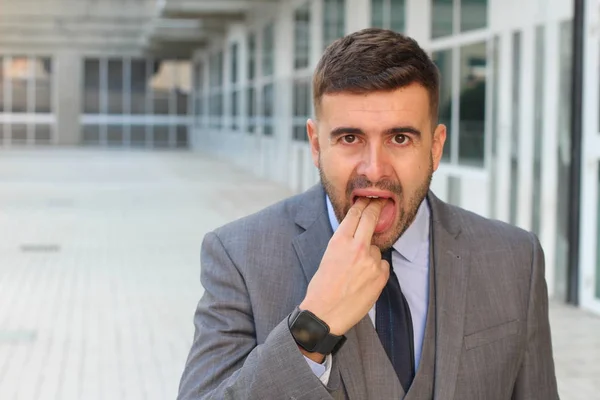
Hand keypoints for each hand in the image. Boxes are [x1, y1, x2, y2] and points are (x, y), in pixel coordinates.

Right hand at [299, 198, 389, 336]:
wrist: (326, 313)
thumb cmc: (322, 287)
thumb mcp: (328, 256)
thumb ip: (343, 243)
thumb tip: (355, 234)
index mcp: (339, 241)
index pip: (355, 214)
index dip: (363, 204)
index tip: (368, 199)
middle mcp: (357, 247)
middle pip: (371, 218)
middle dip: (376, 208)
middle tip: (381, 202)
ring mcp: (371, 261)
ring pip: (376, 248)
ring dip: (370, 253)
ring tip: (357, 271)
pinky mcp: (381, 275)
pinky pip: (382, 264)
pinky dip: (376, 269)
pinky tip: (364, 280)